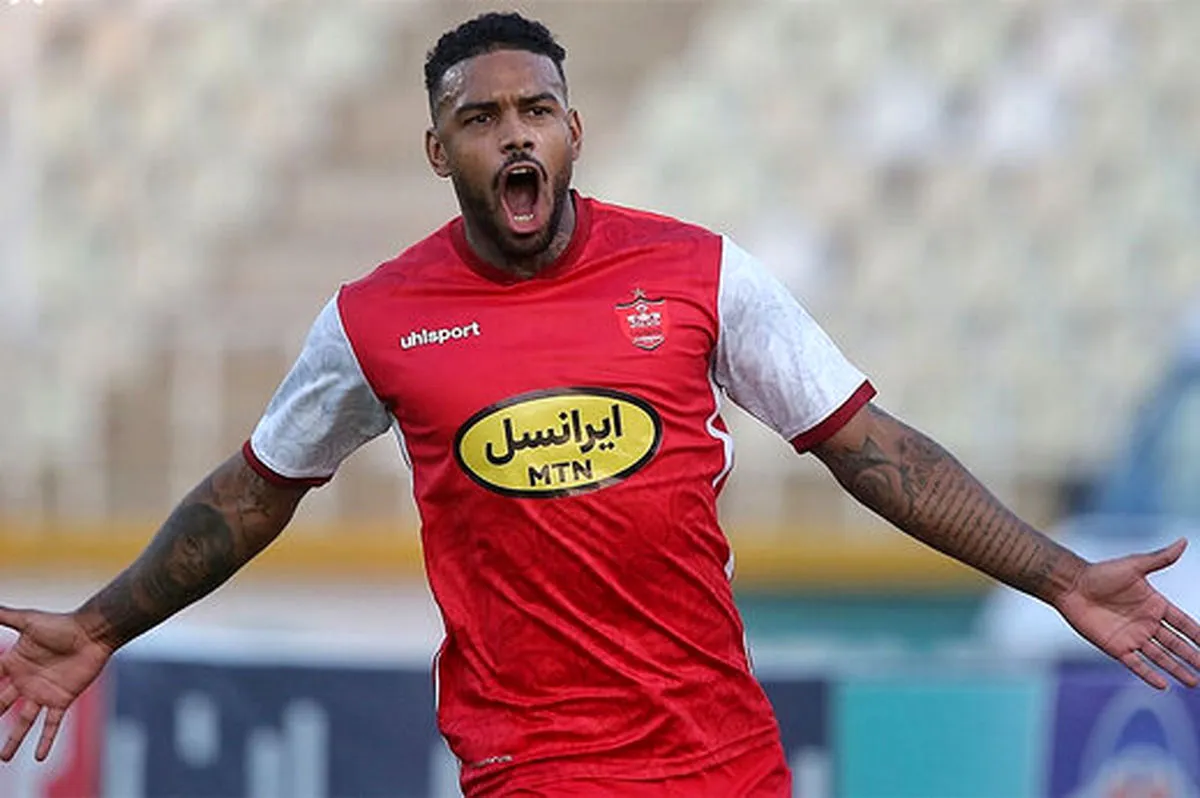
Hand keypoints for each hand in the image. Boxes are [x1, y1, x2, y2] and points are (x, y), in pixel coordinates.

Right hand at [0, 606, 112, 760]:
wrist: (93, 633)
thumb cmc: (62, 624)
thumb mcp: (28, 620)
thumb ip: (5, 615)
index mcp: (14, 663)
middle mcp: (25, 681)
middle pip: (0, 705)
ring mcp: (42, 692)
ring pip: (22, 721)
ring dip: (13, 740)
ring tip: (4, 759)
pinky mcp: (61, 699)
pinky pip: (51, 724)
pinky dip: (45, 741)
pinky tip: (39, 757)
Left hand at [1055, 538, 1199, 688]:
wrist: (1071, 586)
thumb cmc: (1101, 573)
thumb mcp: (1134, 566)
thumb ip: (1160, 558)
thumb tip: (1183, 541)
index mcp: (1155, 605)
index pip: (1184, 623)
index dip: (1198, 634)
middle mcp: (1146, 623)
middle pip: (1176, 644)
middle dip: (1193, 657)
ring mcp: (1132, 636)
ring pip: (1160, 657)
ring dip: (1177, 669)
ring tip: (1194, 682)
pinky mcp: (1116, 647)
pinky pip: (1136, 664)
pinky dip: (1149, 674)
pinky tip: (1164, 685)